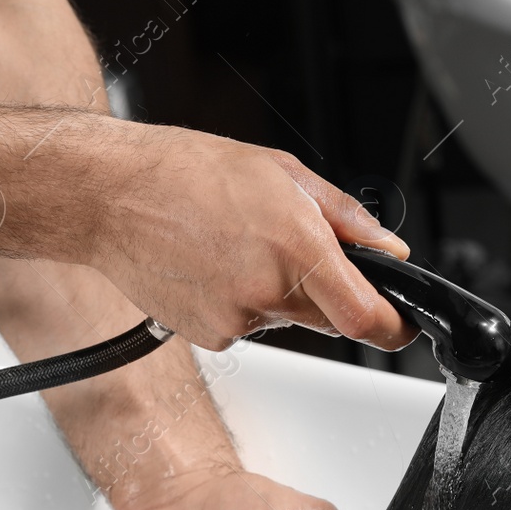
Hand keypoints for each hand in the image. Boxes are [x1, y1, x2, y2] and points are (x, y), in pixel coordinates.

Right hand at [66, 118, 419, 352]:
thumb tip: (390, 250)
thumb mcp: (283, 174)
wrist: (108, 194)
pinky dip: (245, 301)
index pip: (366, 318)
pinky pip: (250, 326)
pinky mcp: (211, 335)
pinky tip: (216, 265)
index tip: (402, 322)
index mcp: (296, 247)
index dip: (394, 327)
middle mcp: (268, 291)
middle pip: (332, 318)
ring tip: (240, 245)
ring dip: (283, 292)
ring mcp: (237, 319)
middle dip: (332, 293)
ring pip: (289, 321)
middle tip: (296, 251)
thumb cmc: (186, 173)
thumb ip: (347, 219)